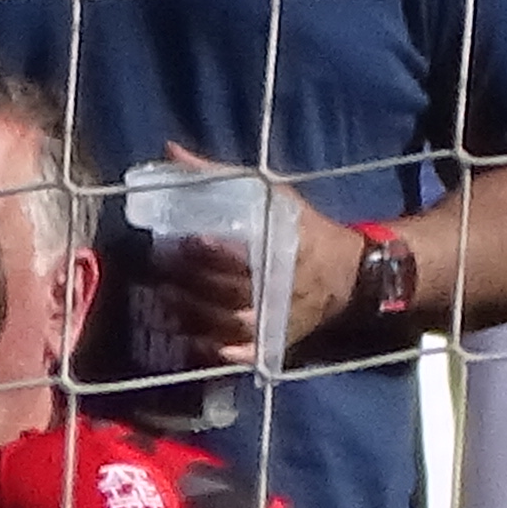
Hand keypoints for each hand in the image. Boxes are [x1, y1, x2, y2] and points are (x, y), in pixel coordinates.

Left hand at [146, 155, 370, 364]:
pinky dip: (222, 356)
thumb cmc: (299, 228)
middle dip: (194, 284)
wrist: (343, 275)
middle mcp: (279, 286)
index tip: (188, 240)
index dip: (215, 252)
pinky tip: (198, 347)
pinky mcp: (273, 341)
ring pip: (231, 326)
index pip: (245, 253)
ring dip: (196, 319)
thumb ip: (217, 176)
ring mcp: (275, 318)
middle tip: (163, 272)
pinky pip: (245, 354)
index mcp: (282, 247)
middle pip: (231, 292)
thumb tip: (170, 151)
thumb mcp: (268, 194)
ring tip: (167, 304)